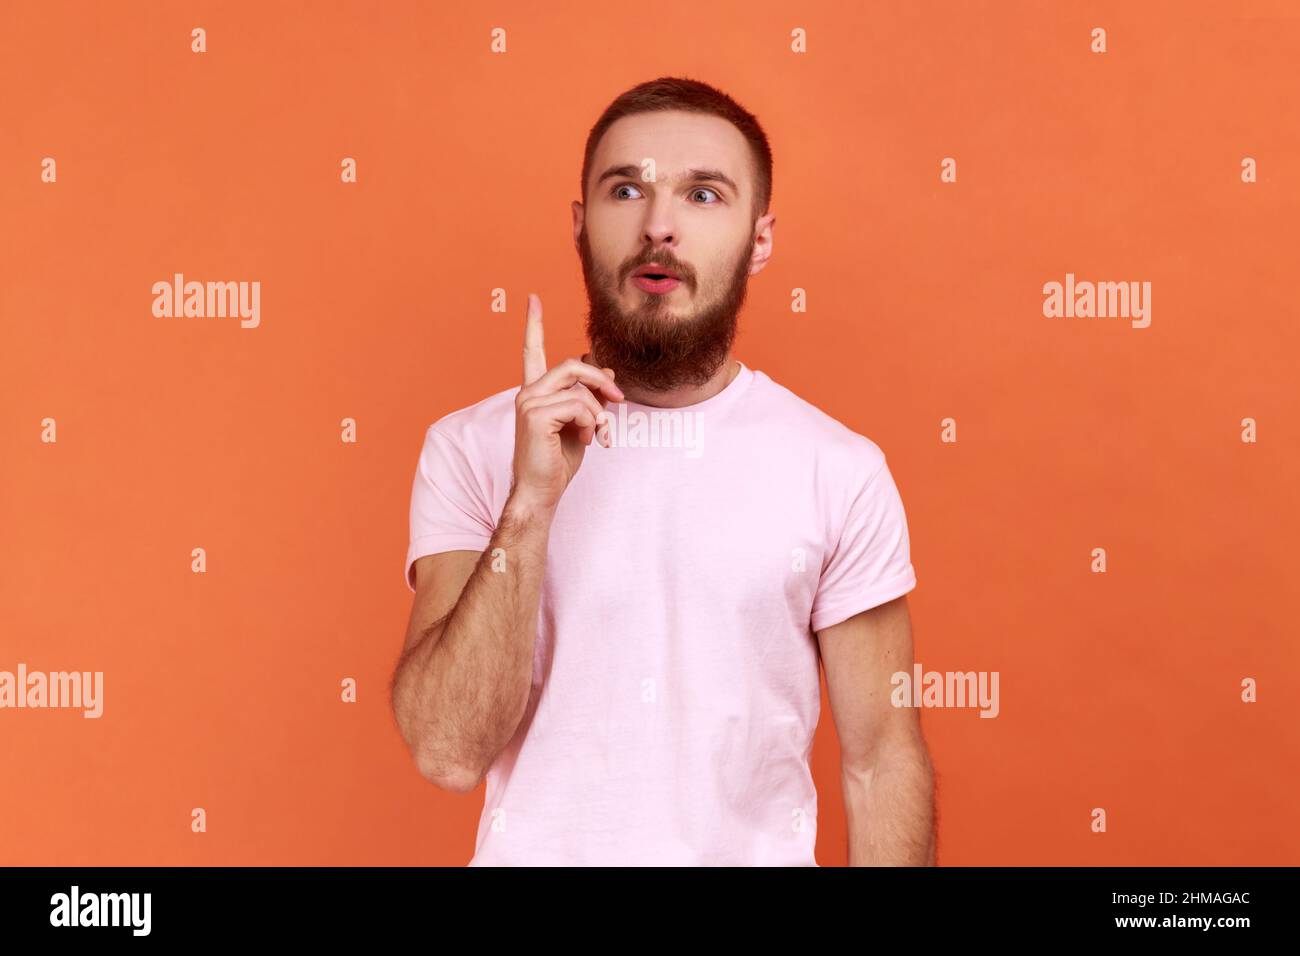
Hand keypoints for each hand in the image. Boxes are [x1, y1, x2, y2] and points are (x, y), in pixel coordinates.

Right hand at [510, 293, 623, 512]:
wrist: (541, 492)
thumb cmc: (557, 462)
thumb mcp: (581, 424)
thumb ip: (591, 398)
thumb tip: (608, 371)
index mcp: (535, 392)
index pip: (532, 351)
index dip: (533, 325)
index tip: (532, 299)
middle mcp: (527, 392)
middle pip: (572, 365)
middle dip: (601, 380)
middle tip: (620, 398)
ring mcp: (528, 402)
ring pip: (580, 388)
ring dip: (599, 412)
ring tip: (598, 435)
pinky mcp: (535, 414)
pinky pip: (579, 406)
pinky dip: (591, 423)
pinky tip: (586, 441)